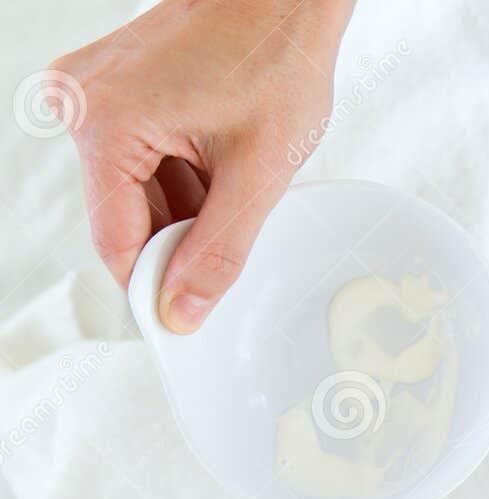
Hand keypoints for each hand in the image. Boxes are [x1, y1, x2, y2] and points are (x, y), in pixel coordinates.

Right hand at [48, 0, 353, 331]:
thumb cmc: (276, 59)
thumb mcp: (258, 173)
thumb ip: (220, 251)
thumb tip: (183, 311)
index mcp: (104, 123)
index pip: (115, 242)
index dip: (155, 286)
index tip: (189, 319)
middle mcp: (82, 104)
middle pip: (125, 216)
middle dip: (182, 237)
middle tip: (239, 240)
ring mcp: (95, 91)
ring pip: (138, 190)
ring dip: (188, 207)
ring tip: (238, 179)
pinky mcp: (116, 87)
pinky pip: (143, 157)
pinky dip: (185, 176)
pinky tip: (224, 163)